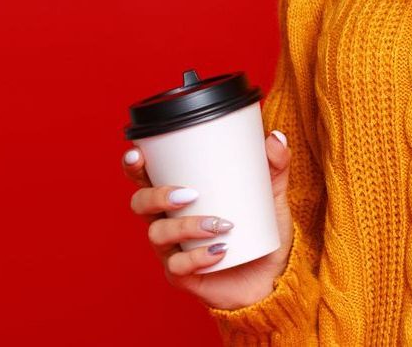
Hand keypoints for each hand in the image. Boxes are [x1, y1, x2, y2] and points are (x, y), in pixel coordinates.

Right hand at [122, 132, 294, 310]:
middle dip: (156, 196)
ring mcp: (173, 249)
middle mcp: (169, 220)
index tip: (138, 153)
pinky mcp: (183, 276)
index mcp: (181, 194)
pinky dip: (198, 256)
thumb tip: (276, 137)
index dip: (135, 165)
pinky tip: (219, 250)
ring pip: (158, 234)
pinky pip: (178, 265)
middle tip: (189, 193)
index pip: (147, 176)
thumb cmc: (263, 227)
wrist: (272, 273)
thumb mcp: (273, 192)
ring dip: (185, 226)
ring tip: (218, 223)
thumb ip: (276, 164)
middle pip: (140, 204)